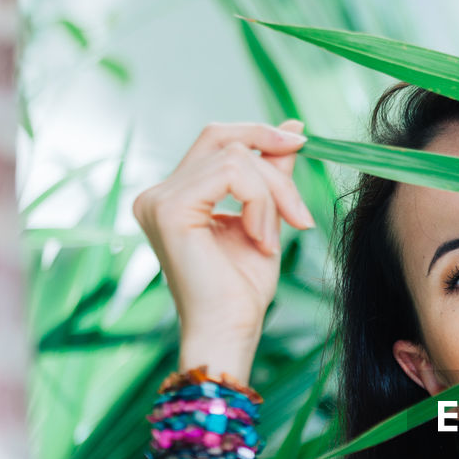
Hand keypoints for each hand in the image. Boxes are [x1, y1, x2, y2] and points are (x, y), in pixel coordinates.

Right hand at [132, 120, 314, 348]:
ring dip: (272, 194)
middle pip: (222, 138)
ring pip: (234, 157)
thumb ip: (271, 175)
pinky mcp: (169, 208)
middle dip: (273, 160)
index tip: (300, 140)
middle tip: (300, 201)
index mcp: (175, 196)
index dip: (259, 133)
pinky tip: (262, 240)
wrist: (229, 331)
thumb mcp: (265, 219)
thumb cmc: (242, 290)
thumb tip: (292, 126)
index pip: (216, 141)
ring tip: (275, 239)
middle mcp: (157, 194)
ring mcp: (158, 199)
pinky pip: (231, 174)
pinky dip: (260, 203)